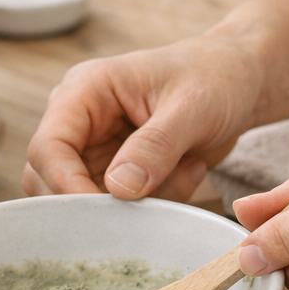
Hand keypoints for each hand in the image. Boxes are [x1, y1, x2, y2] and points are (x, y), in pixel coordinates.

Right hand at [24, 35, 264, 201]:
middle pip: (52, 181)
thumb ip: (156, 145)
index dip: (67, 185)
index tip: (107, 213)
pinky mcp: (116, 174)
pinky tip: (187, 172)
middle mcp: (80, 122)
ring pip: (86, 202)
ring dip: (137, 205)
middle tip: (154, 200)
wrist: (240, 82)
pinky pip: (119, 208)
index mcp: (85, 91)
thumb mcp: (193, 107)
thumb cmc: (216, 76)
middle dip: (102, 202)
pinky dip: (156, 204)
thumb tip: (119, 188)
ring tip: (184, 172)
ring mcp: (96, 151)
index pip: (48, 146)